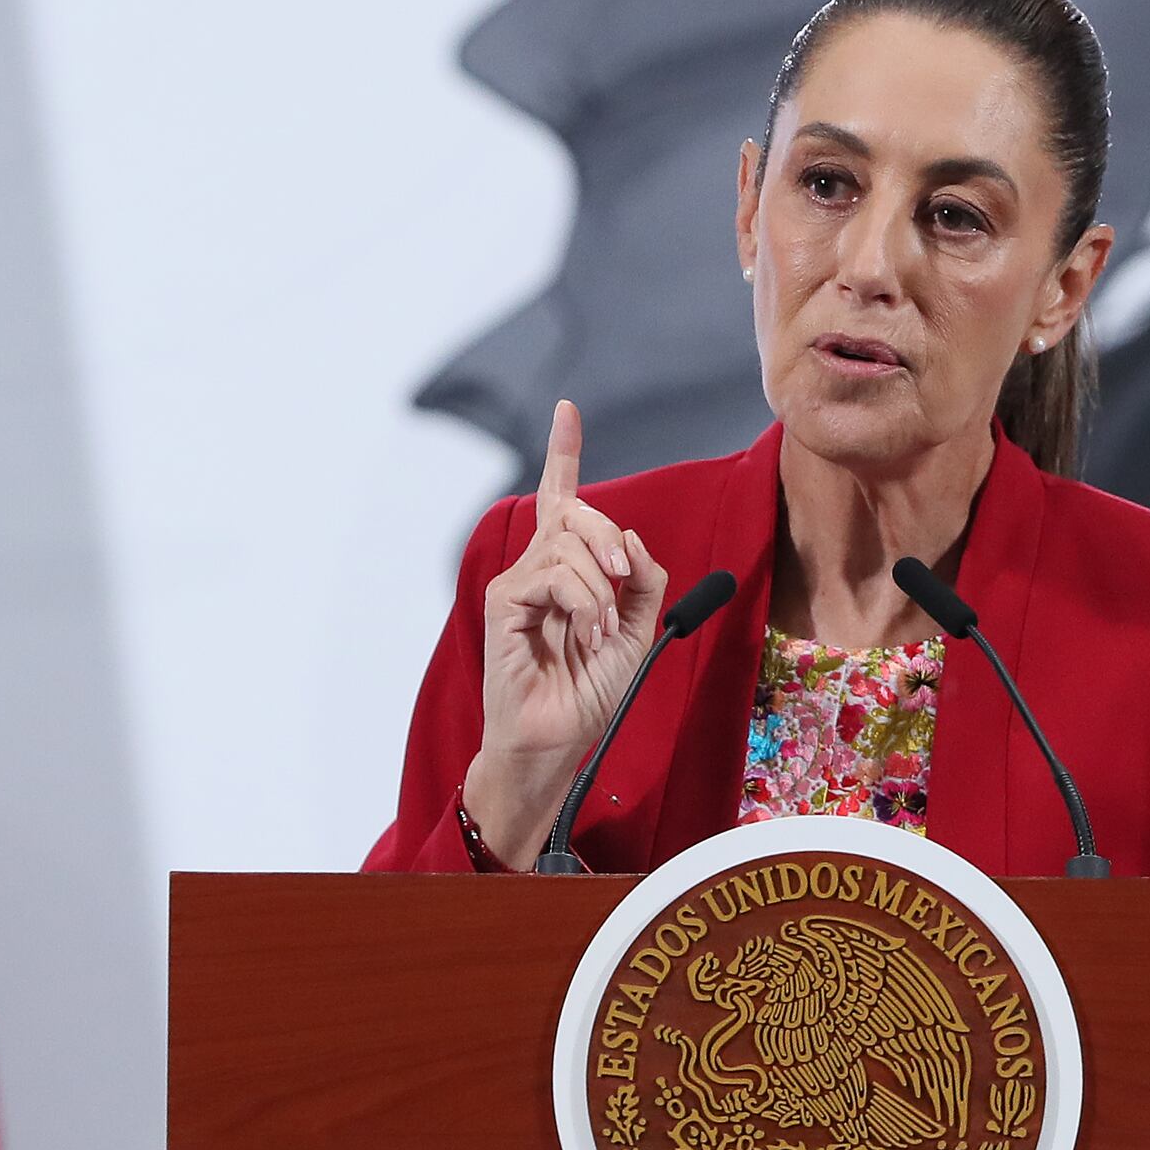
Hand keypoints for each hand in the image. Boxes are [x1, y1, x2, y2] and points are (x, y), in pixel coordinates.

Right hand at [462, 399, 668, 866]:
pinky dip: (584, 602)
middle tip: (627, 575)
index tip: (567, 409)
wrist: (558, 740)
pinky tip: (587, 635)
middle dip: (608, 536)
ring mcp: (519, 584)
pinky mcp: (505, 603)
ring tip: (602, 632)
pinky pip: (553, 575)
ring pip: (569, 545)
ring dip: (601, 587)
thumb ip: (645, 582)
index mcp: (569, 569)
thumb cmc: (590, 691)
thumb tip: (632, 540)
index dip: (563, 451)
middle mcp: (539, 568)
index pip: (563, 498)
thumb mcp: (639, 631)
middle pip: (576, 513)